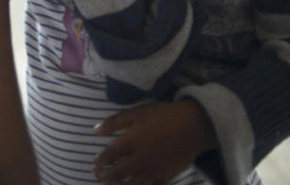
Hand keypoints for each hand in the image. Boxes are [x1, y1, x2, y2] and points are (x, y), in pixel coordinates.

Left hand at [93, 100, 215, 184]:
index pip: (109, 156)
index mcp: (131, 142)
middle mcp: (140, 159)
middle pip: (117, 173)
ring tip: (111, 183)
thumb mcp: (137, 112)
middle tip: (98, 175)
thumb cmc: (164, 115)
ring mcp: (154, 170)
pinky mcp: (166, 176)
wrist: (194, 125)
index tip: (95, 162)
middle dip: (104, 176)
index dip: (100, 161)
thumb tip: (95, 130)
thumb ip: (114, 122)